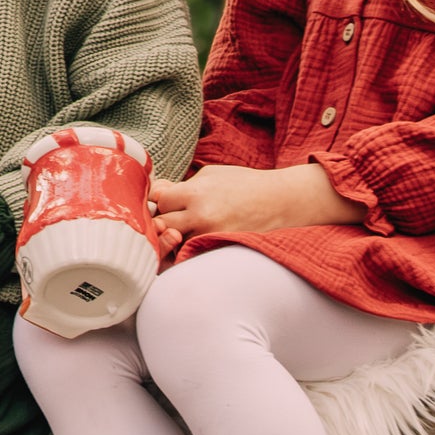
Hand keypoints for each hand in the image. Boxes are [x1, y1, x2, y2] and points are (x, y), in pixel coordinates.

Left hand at [147, 161, 358, 246]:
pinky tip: (183, 255)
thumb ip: (185, 185)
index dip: (151, 202)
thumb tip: (158, 192)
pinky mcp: (221, 250)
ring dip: (167, 245)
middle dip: (155, 225)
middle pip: (159, 225)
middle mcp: (201, 215)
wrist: (283, 201)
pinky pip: (192, 259)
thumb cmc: (246, 184)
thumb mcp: (213, 174)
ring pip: (173, 248)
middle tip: (155, 226)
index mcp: (196, 191)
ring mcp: (211, 236)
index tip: (152, 204)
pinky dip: (184, 258)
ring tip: (166, 243)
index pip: (156, 199)